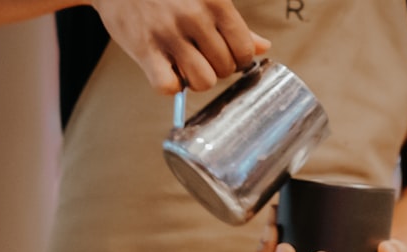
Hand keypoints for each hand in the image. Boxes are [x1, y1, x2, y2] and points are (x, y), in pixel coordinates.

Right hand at [91, 0, 270, 93]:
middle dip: (215, 69)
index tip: (224, 54)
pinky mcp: (144, 48)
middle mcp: (193, 16)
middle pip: (224, 69)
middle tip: (199, 56)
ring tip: (184, 65)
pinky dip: (169, 86)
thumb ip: (233, 23)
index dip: (237, 59)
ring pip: (203, 82)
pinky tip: (165, 69)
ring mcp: (168, 33)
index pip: (244, 51)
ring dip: (195, 81)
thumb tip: (263, 47)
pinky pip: (169, 87)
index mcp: (214, 1)